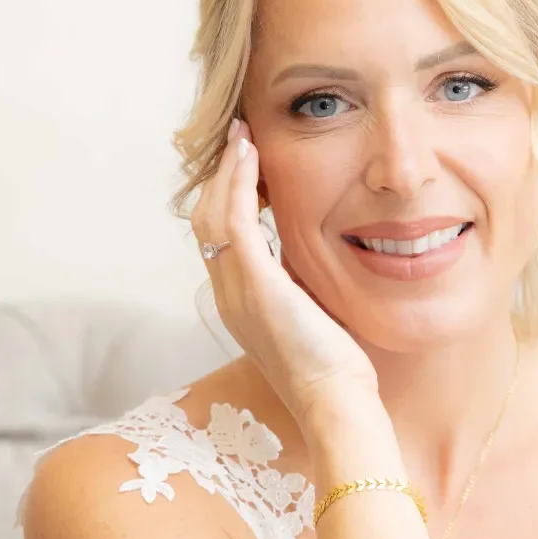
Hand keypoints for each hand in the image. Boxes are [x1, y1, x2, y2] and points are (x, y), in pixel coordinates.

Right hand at [190, 119, 380, 425]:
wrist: (333, 402)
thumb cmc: (333, 368)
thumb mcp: (309, 314)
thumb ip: (299, 283)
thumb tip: (307, 255)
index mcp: (238, 303)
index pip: (217, 239)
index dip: (224, 197)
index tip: (244, 164)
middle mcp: (227, 295)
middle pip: (204, 220)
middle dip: (219, 176)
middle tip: (237, 138)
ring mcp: (235, 290)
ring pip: (212, 214)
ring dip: (226, 170)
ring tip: (241, 137)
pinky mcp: (254, 284)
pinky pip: (233, 220)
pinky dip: (237, 182)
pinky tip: (250, 156)